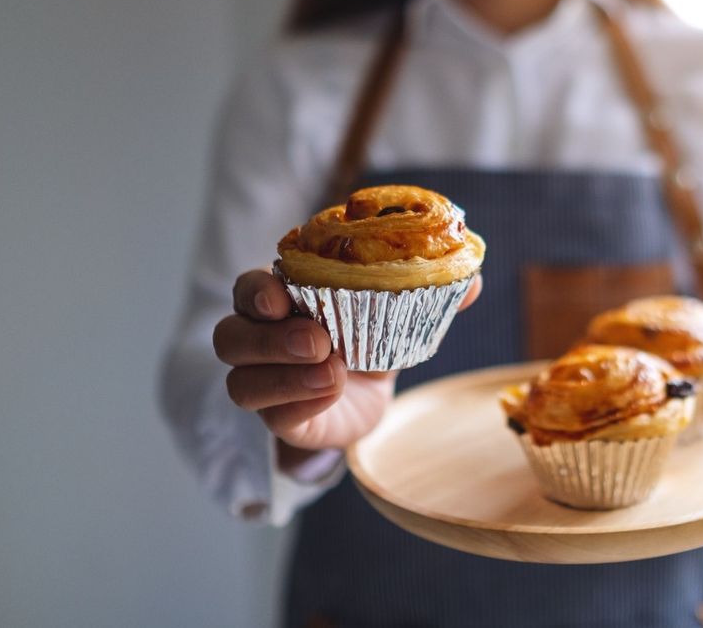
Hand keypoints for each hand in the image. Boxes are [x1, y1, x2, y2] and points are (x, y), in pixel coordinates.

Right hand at [213, 270, 481, 462]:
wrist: (370, 395)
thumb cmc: (371, 337)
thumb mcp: (398, 310)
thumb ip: (428, 293)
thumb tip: (472, 281)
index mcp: (282, 298)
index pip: (249, 288)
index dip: (258, 291)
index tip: (280, 296)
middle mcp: (260, 339)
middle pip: (230, 335)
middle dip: (268, 337)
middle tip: (318, 339)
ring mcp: (264, 383)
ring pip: (241, 382)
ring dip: (284, 377)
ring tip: (331, 372)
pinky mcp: (281, 420)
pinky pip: (274, 416)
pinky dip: (300, 405)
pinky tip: (333, 394)